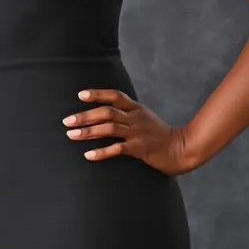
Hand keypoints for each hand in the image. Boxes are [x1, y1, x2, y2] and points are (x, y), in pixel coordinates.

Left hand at [62, 88, 195, 174]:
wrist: (181, 149)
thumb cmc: (160, 136)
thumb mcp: (145, 119)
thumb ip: (128, 114)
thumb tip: (106, 114)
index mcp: (136, 109)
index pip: (115, 96)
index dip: (97, 94)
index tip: (80, 95)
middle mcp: (135, 118)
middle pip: (107, 112)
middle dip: (85, 116)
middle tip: (67, 121)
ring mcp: (138, 133)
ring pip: (109, 128)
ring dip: (88, 131)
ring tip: (72, 135)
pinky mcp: (140, 148)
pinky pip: (117, 148)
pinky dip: (101, 152)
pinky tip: (88, 155)